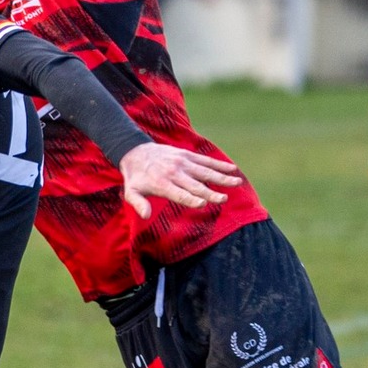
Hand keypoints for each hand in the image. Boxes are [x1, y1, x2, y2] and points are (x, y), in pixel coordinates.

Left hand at [118, 142, 241, 219]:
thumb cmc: (135, 178)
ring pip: (205, 171)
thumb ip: (138, 204)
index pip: (179, 193)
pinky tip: (233, 169)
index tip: (203, 203)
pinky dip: (219, 165)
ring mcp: (182, 162)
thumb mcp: (131, 192)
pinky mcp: (187, 155)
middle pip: (195, 184)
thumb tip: (145, 216)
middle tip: (224, 199)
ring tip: (236, 183)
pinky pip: (205, 160)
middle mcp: (174, 172)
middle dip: (210, 192)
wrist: (136, 151)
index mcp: (162, 183)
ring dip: (221, 177)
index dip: (190, 199)